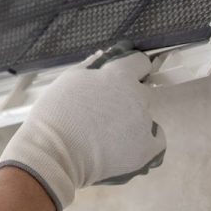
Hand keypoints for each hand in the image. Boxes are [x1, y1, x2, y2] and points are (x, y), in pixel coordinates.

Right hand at [0, 43, 164, 210]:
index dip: (130, 68)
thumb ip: (92, 67)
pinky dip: (145, 142)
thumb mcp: (68, 80)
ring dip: (132, 121)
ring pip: (146, 117)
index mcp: (118, 76)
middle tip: (105, 111)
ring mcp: (144, 124)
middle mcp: (136, 97)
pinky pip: (157, 141)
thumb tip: (104, 58)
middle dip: (128, 97)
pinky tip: (127, 145)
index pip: (139, 62)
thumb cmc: (54, 115)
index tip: (121, 76)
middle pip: (143, 91)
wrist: (53, 153)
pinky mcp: (146, 149)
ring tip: (107, 134)